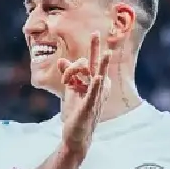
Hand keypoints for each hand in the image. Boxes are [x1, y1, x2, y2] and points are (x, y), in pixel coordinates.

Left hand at [55, 34, 110, 159]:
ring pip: (98, 77)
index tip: (64, 75)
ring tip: (108, 53)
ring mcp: (95, 97)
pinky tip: (100, 78)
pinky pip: (94, 94)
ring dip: (102, 65)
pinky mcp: (90, 107)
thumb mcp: (71, 91)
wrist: (76, 135)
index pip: (86, 64)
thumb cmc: (76, 113)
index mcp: (92, 82)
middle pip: (95, 64)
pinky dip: (96, 86)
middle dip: (95, 49)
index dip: (70, 68)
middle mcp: (96, 88)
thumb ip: (68, 75)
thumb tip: (61, 59)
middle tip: (95, 33)